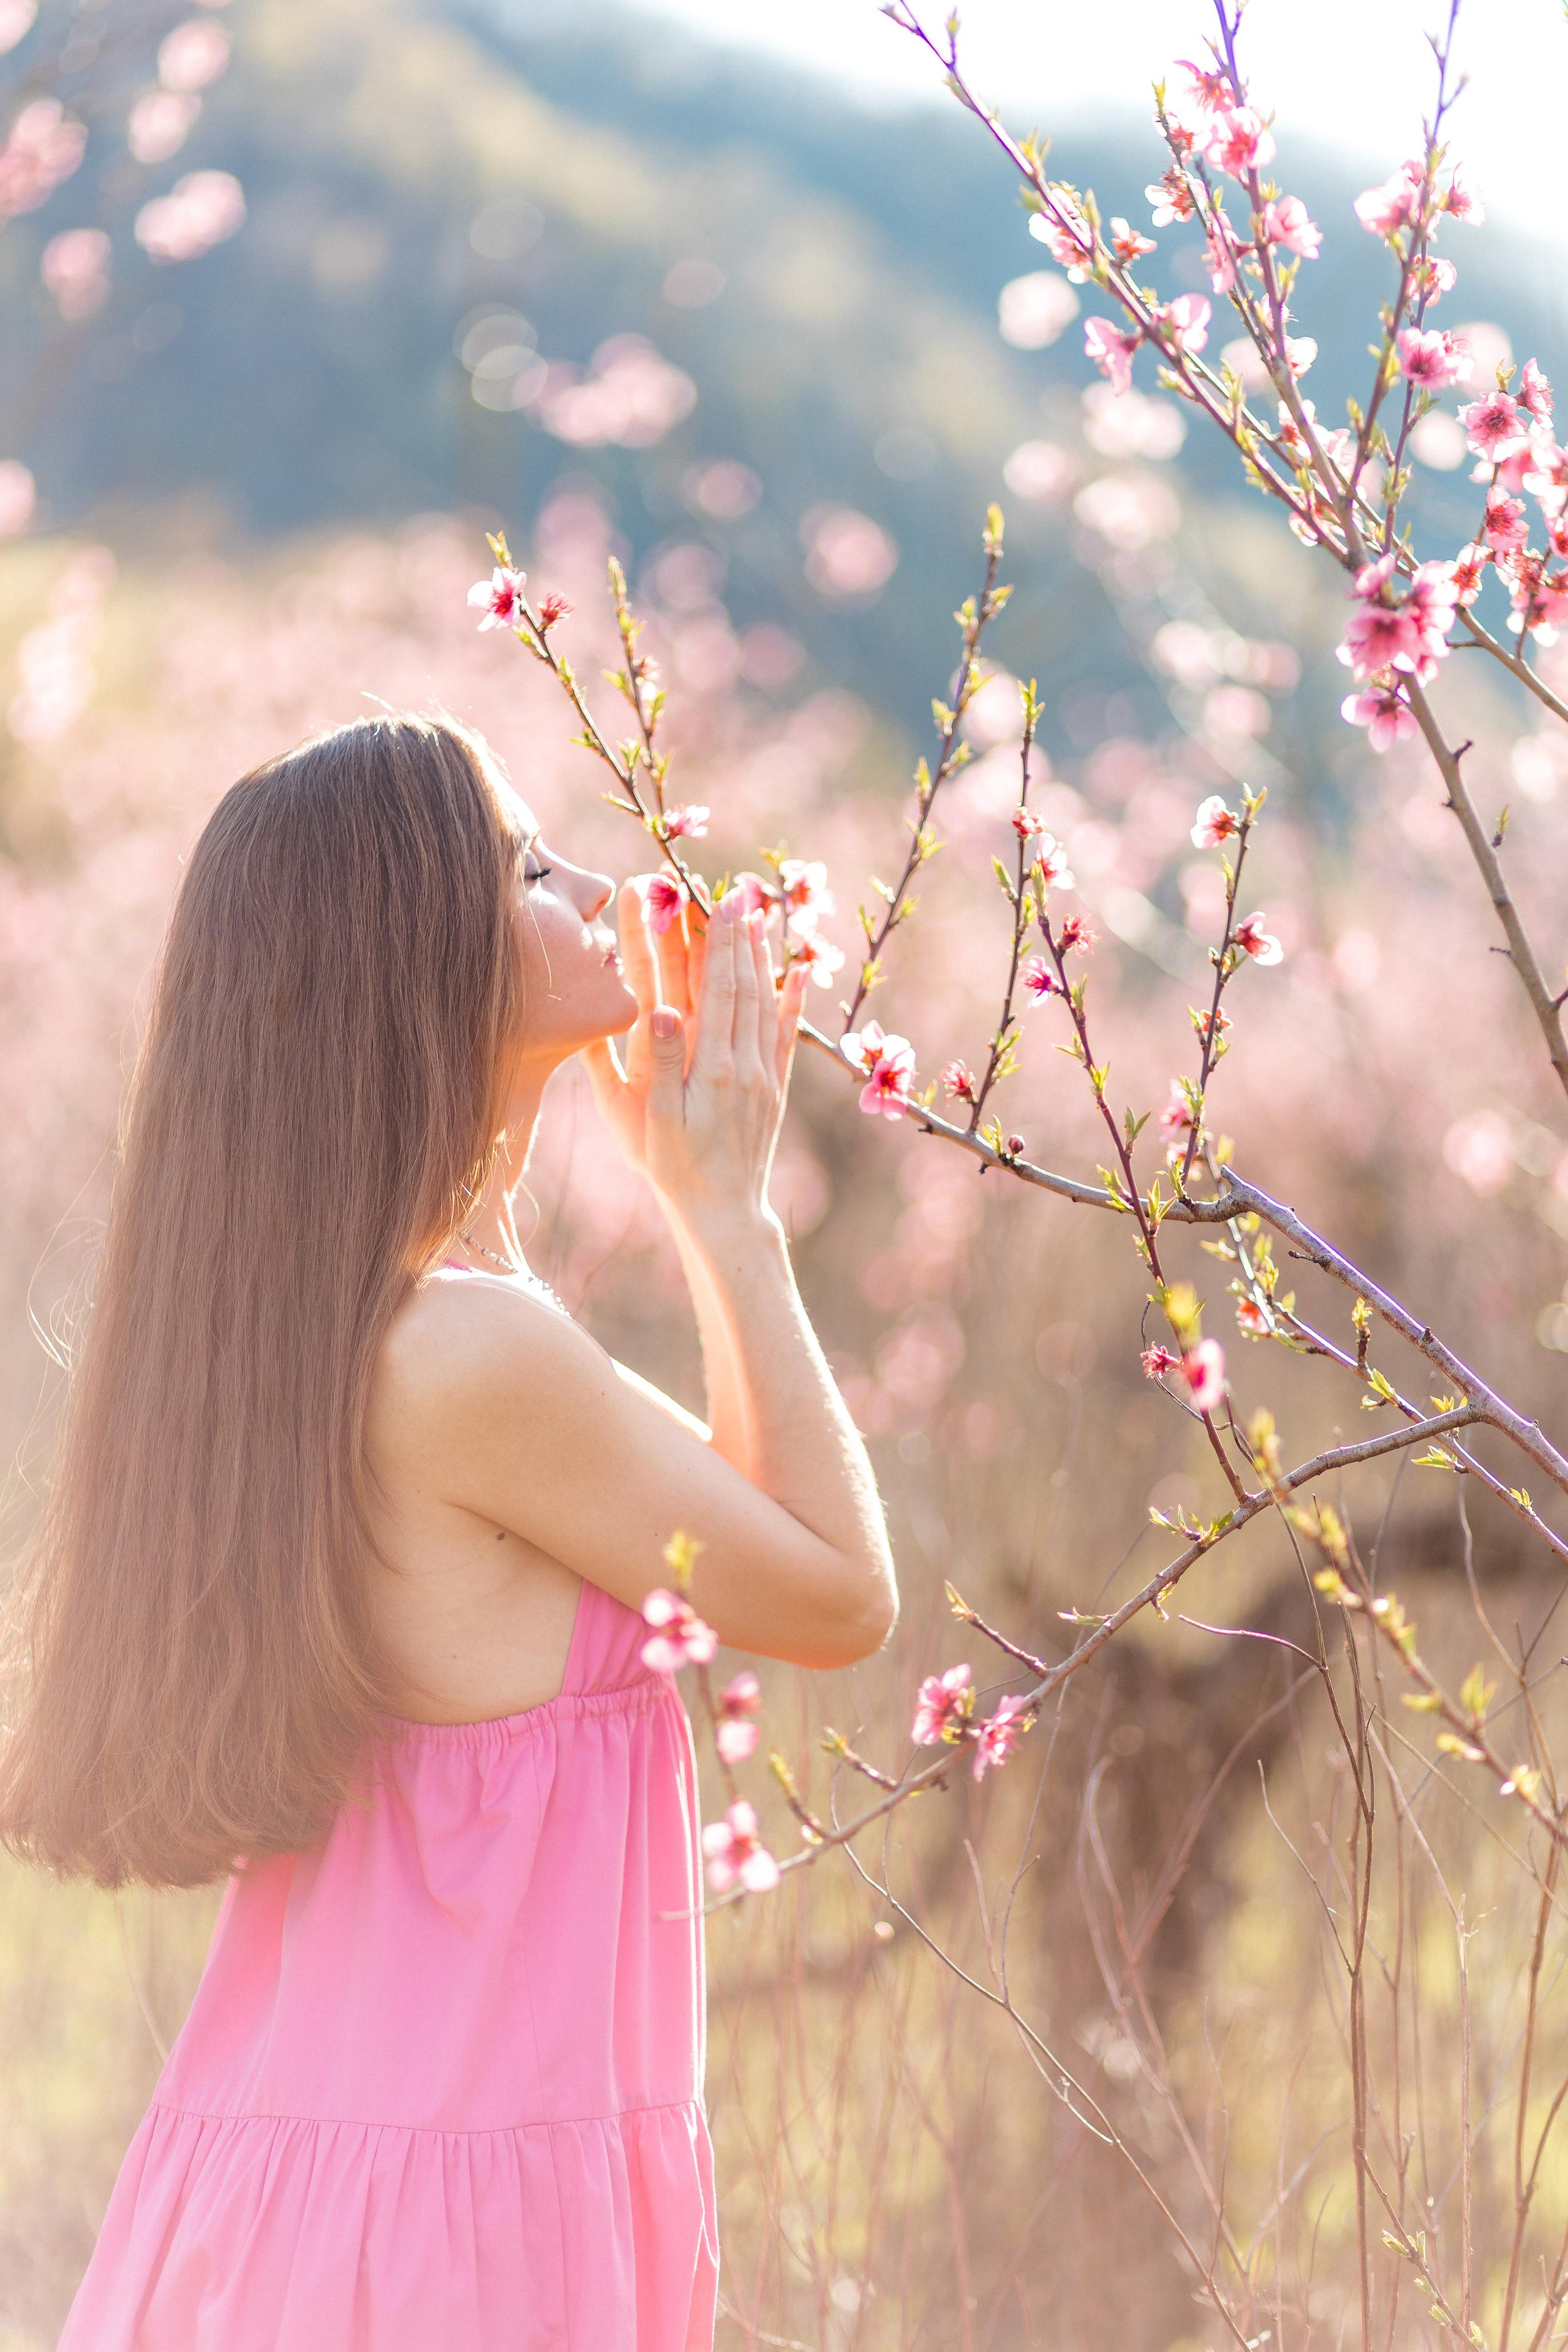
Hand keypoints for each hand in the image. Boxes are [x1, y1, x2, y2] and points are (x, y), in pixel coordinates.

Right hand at [580, 878, 808, 1232]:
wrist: (723, 1211)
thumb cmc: (673, 1167)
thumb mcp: (649, 1120)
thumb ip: (657, 1064)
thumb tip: (660, 1010)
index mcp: (707, 1068)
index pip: (710, 989)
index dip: (709, 943)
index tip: (707, 900)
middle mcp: (741, 1064)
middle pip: (740, 985)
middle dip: (736, 936)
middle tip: (736, 891)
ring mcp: (763, 1074)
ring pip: (764, 1002)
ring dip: (761, 956)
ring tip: (760, 915)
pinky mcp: (775, 1087)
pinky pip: (786, 1034)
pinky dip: (793, 999)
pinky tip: (798, 970)